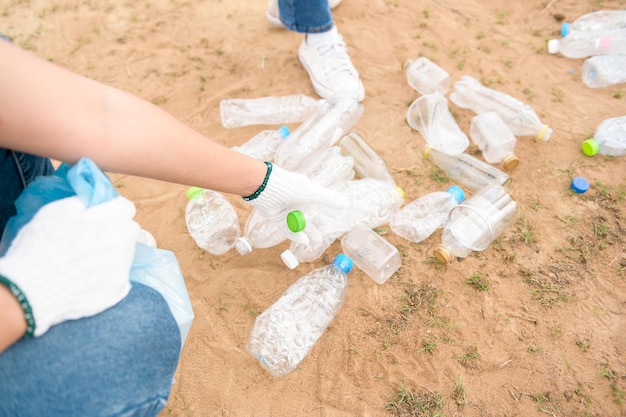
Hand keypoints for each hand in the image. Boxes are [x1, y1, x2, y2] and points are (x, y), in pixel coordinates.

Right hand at [0, 195, 139, 336]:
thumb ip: (82, 202)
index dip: (110, 208)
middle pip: (129, 230)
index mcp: (112, 222)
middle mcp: (123, 246)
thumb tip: (91, 202)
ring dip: (114, 251)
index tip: (98, 213)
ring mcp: (122, 271)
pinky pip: (120, 277)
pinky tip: (88, 276)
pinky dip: (108, 274)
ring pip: (126, 254)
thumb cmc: (41, 245)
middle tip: (93, 234)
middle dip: (116, 228)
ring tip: (87, 257)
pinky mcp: (117, 292)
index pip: (125, 207)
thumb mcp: (57, 210)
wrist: (30, 291)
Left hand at [244, 163, 348, 243]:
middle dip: (315, 226)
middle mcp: (296, 201)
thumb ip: (328, 199)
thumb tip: (346, 204)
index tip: (332, 220)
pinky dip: (295, 235)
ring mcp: (286, 209)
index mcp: (305, 192)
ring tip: (315, 241)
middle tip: (322, 236)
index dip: (325, 212)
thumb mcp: (312, 193)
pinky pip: (287, 228)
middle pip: (308, 216)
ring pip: (298, 224)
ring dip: (306, 232)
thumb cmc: (290, 187)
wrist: (264, 187)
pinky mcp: (276, 217)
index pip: (318, 203)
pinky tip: (304, 241)